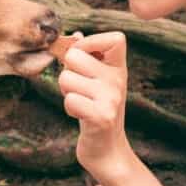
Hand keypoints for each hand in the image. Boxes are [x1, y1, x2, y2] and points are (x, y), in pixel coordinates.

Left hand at [58, 31, 133, 182]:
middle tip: (79, 89)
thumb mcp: (96, 81)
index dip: (91, 42)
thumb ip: (87, 58)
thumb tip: (75, 35)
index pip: (116, 38)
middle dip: (67, 72)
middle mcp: (118, 80)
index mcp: (119, 68)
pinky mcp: (102, 116)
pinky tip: (81, 116)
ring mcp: (112, 98)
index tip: (83, 58)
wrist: (106, 150)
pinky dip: (69, 108)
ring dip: (67, 92)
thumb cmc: (95, 111)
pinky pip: (70, 100)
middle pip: (74, 56)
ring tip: (81, 103)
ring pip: (66, 78)